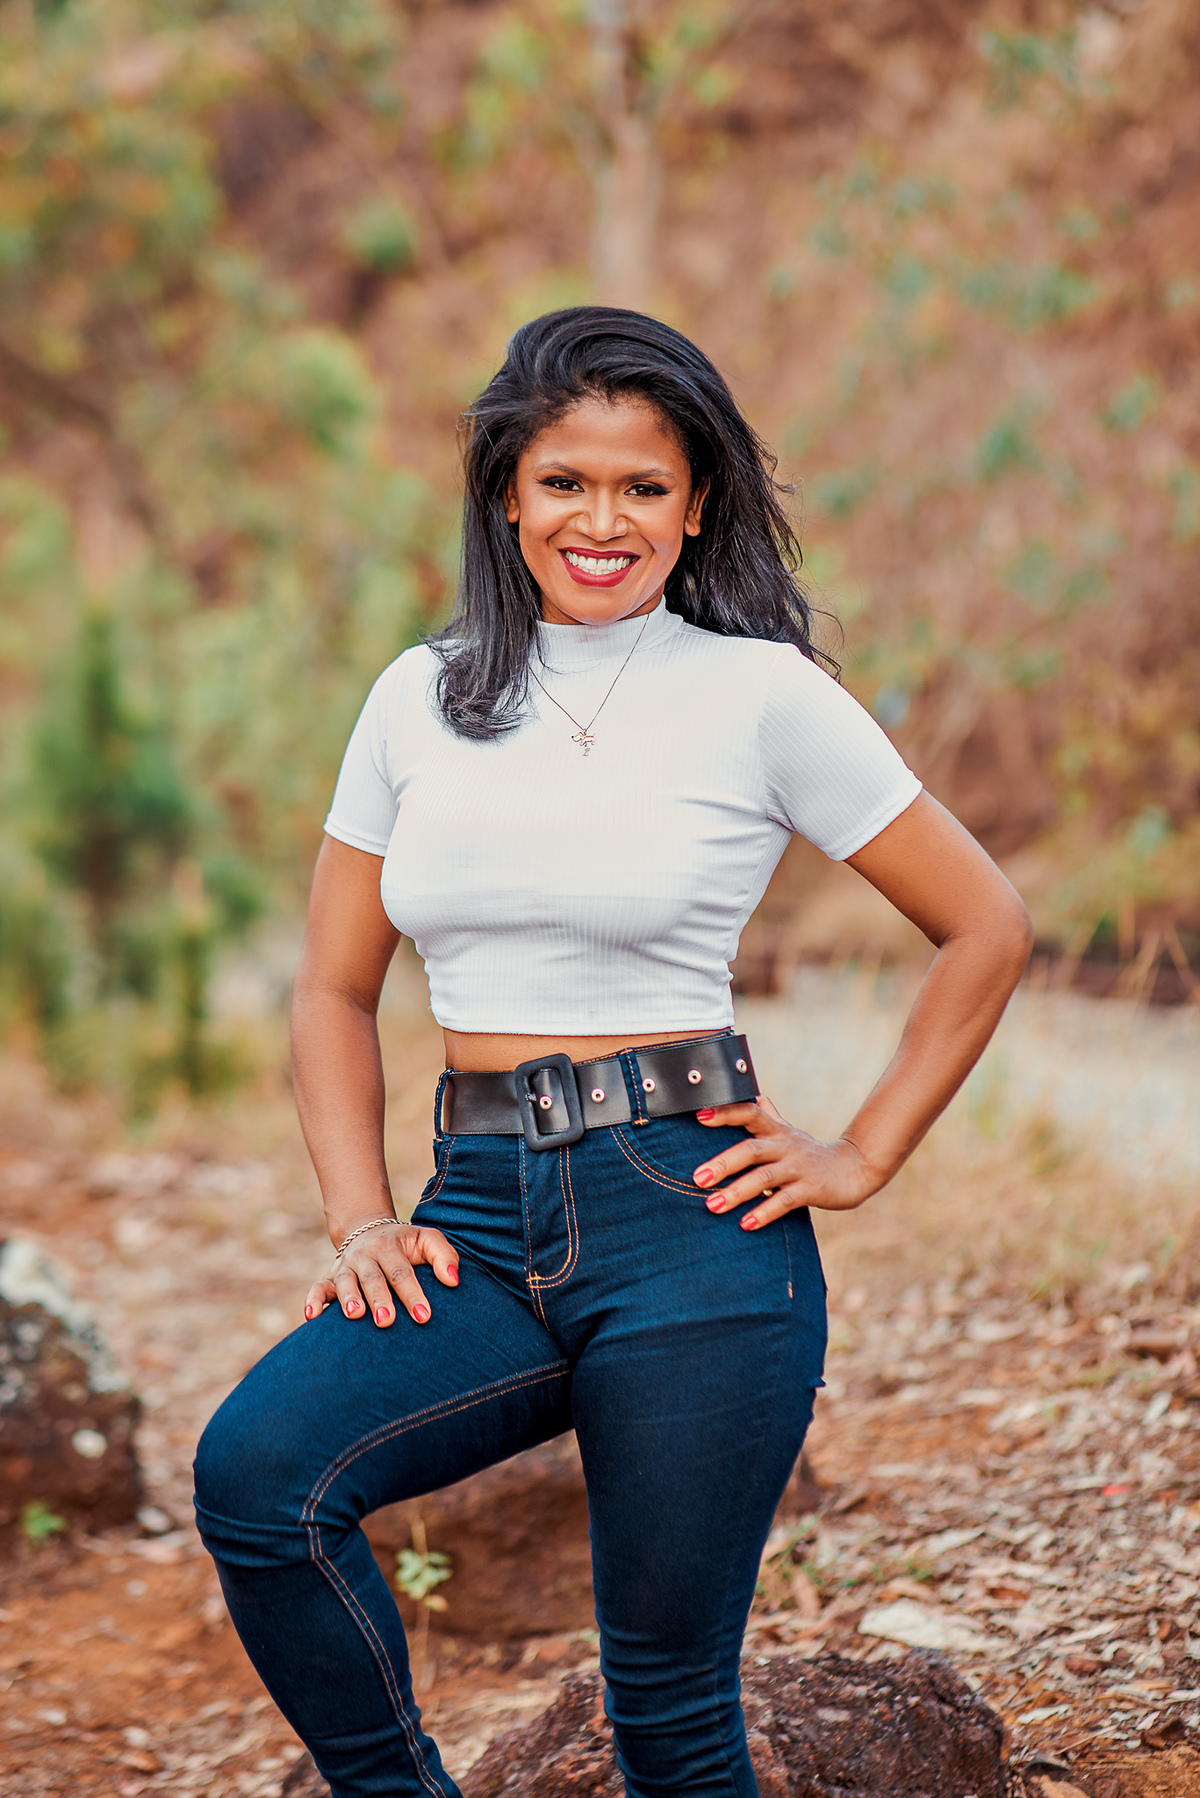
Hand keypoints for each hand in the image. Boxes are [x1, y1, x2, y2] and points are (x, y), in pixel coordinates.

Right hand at [304, 1221, 459, 1326]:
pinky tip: (312, 1317)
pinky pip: (317, 1288)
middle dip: (379, 1299)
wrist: (370, 1232)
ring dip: (348, 1298)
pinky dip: (312, 1301)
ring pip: (344, 1281)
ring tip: (355, 1314)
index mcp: (390, 1246)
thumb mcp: (427, 1240)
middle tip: (386, 1321)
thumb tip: (454, 1280)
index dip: (412, 1294)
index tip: (424, 1316)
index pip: (402, 1271)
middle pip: (372, 1278)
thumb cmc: (406, 1245)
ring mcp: (345, 1266)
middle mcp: (365, 1255)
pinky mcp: (329, 1278)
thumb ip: (444, 1256)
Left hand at [693, 1096, 875, 1229]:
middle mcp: (786, 1146)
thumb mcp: (789, 1133)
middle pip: (752, 1150)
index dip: (726, 1112)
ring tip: (712, 1205)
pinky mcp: (812, 1189)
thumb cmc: (813, 1153)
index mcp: (777, 1131)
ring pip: (765, 1178)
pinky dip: (765, 1212)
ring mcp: (799, 1168)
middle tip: (697, 1179)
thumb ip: (769, 1116)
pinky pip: (785, 1201)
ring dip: (737, 1192)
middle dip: (723, 1164)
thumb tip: (753, 1096)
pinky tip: (746, 1224)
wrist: (856, 1169)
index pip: (750, 1113)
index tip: (699, 1115)